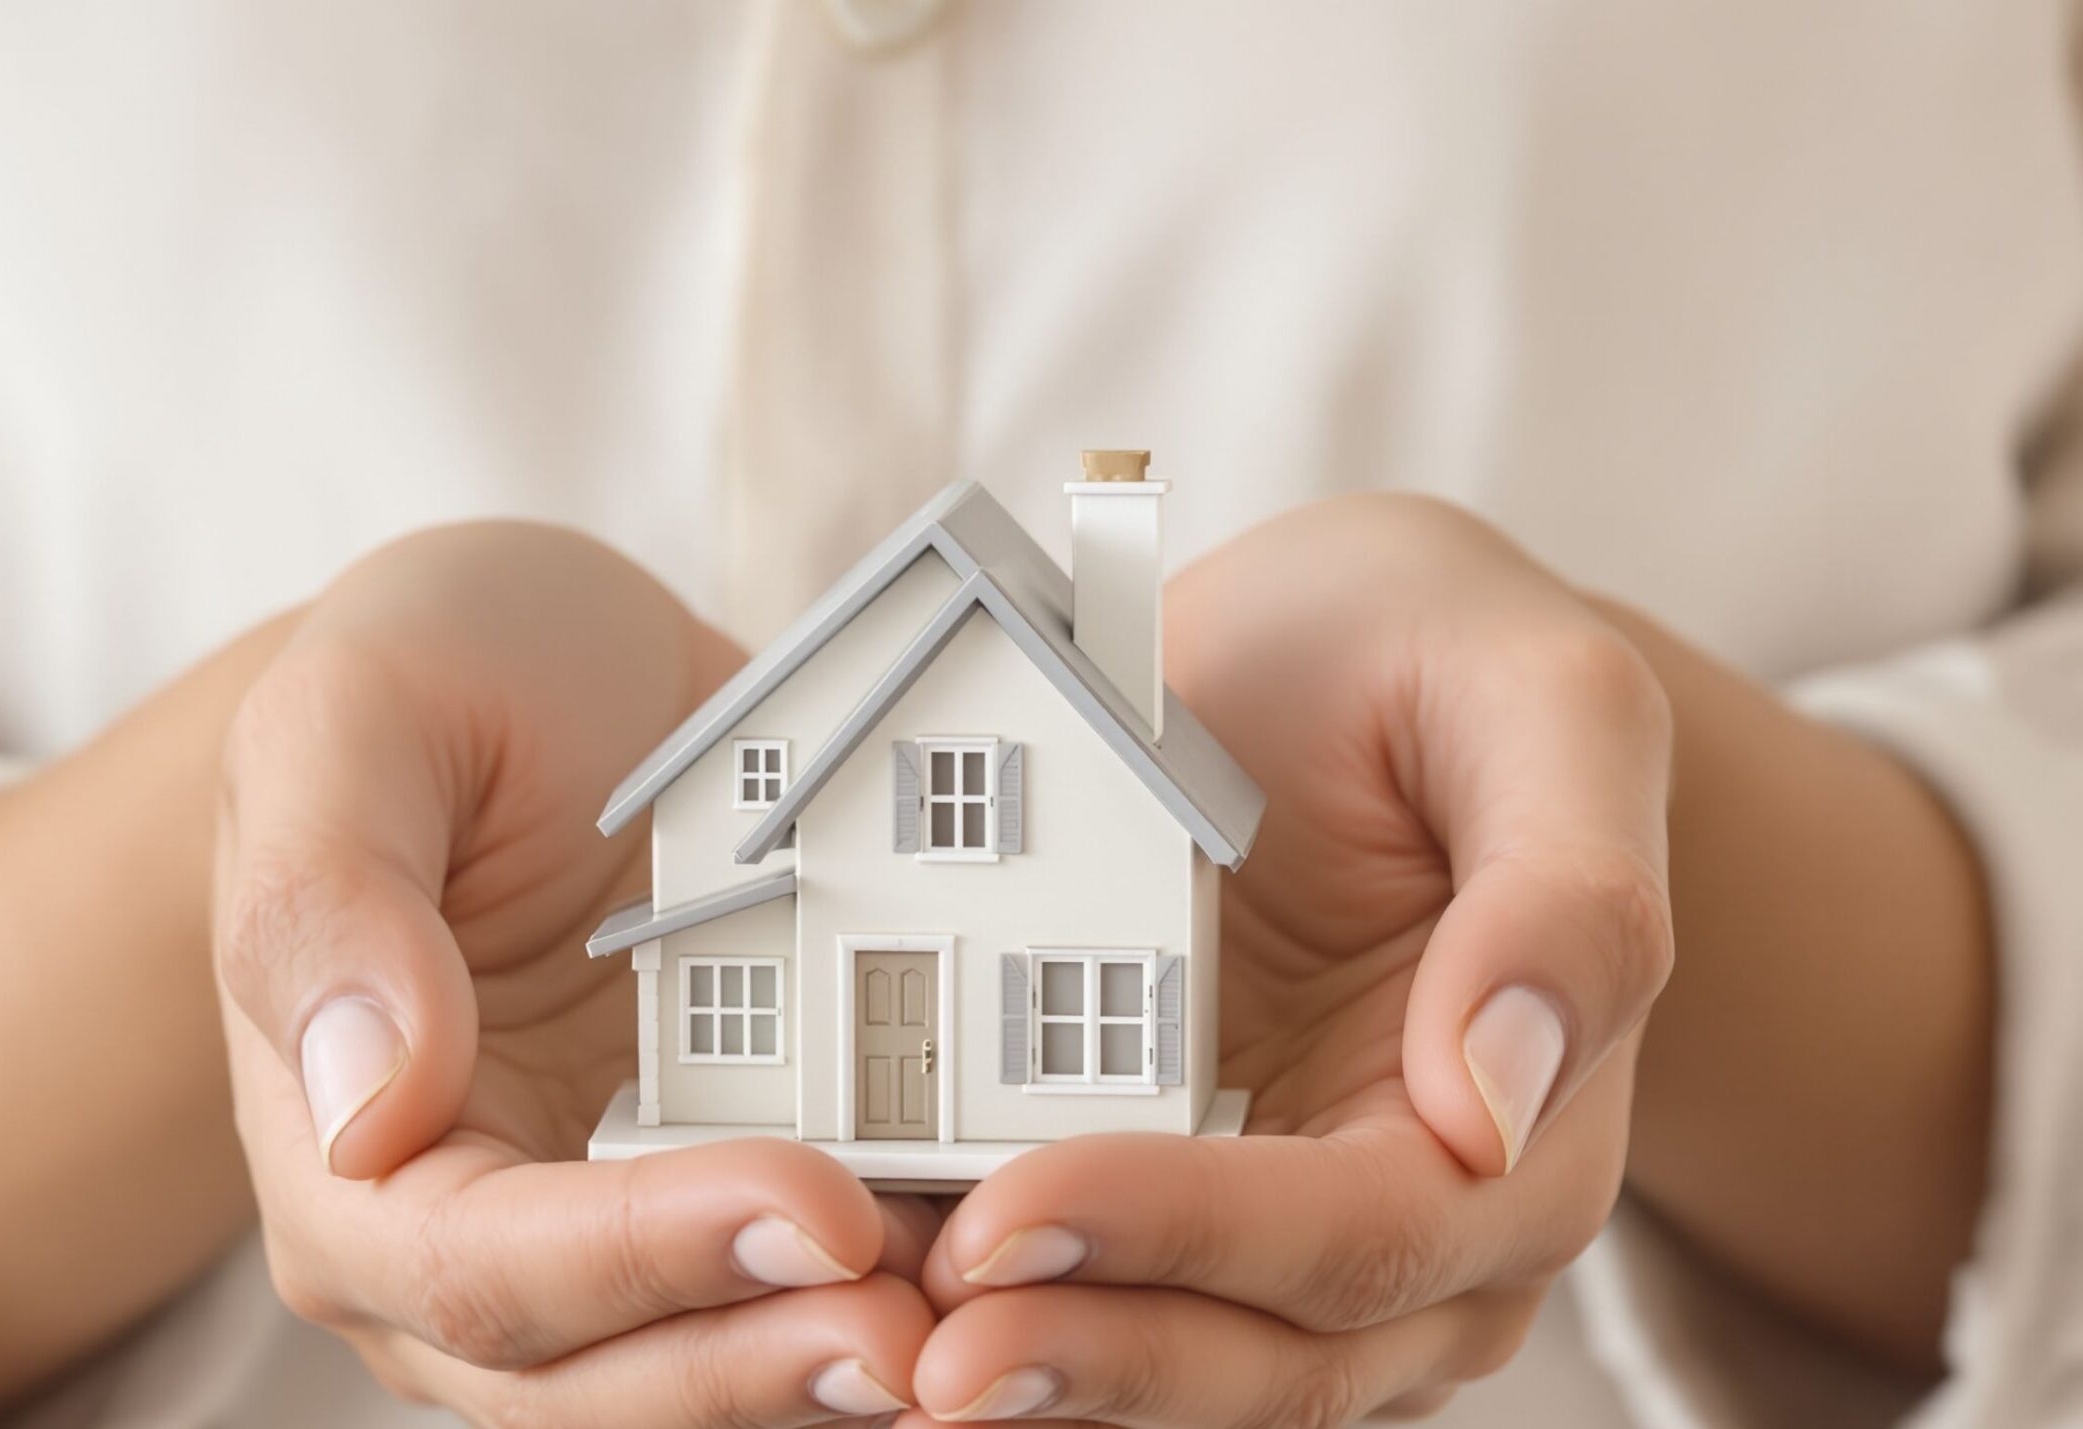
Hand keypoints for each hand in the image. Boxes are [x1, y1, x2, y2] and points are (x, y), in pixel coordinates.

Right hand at [212, 523, 934, 1425]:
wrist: (550, 676)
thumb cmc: (434, 679)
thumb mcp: (355, 713)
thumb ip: (326, 900)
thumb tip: (364, 1110)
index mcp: (345, 1153)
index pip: (477, 1266)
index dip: (644, 1257)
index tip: (811, 1206)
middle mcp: (455, 1245)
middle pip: (597, 1375)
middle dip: (761, 1363)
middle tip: (926, 1330)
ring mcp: (594, 1250)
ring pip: (705, 1374)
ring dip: (834, 1373)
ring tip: (988, 1332)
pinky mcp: (715, 1214)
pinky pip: (790, 1300)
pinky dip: (884, 1305)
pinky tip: (1000, 1282)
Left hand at [905, 494, 1675, 1425]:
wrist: (1341, 661)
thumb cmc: (1438, 667)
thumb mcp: (1540, 702)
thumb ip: (1565, 898)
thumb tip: (1493, 1105)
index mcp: (1530, 1133)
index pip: (1363, 1235)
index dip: (1187, 1238)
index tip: (1015, 1213)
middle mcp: (1426, 1232)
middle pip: (1266, 1356)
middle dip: (1090, 1355)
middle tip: (918, 1353)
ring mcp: (1296, 1248)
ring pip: (1175, 1371)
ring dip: (1035, 1378)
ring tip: (873, 1355)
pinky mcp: (1181, 1219)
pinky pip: (1095, 1304)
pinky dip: (1003, 1320)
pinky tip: (876, 1309)